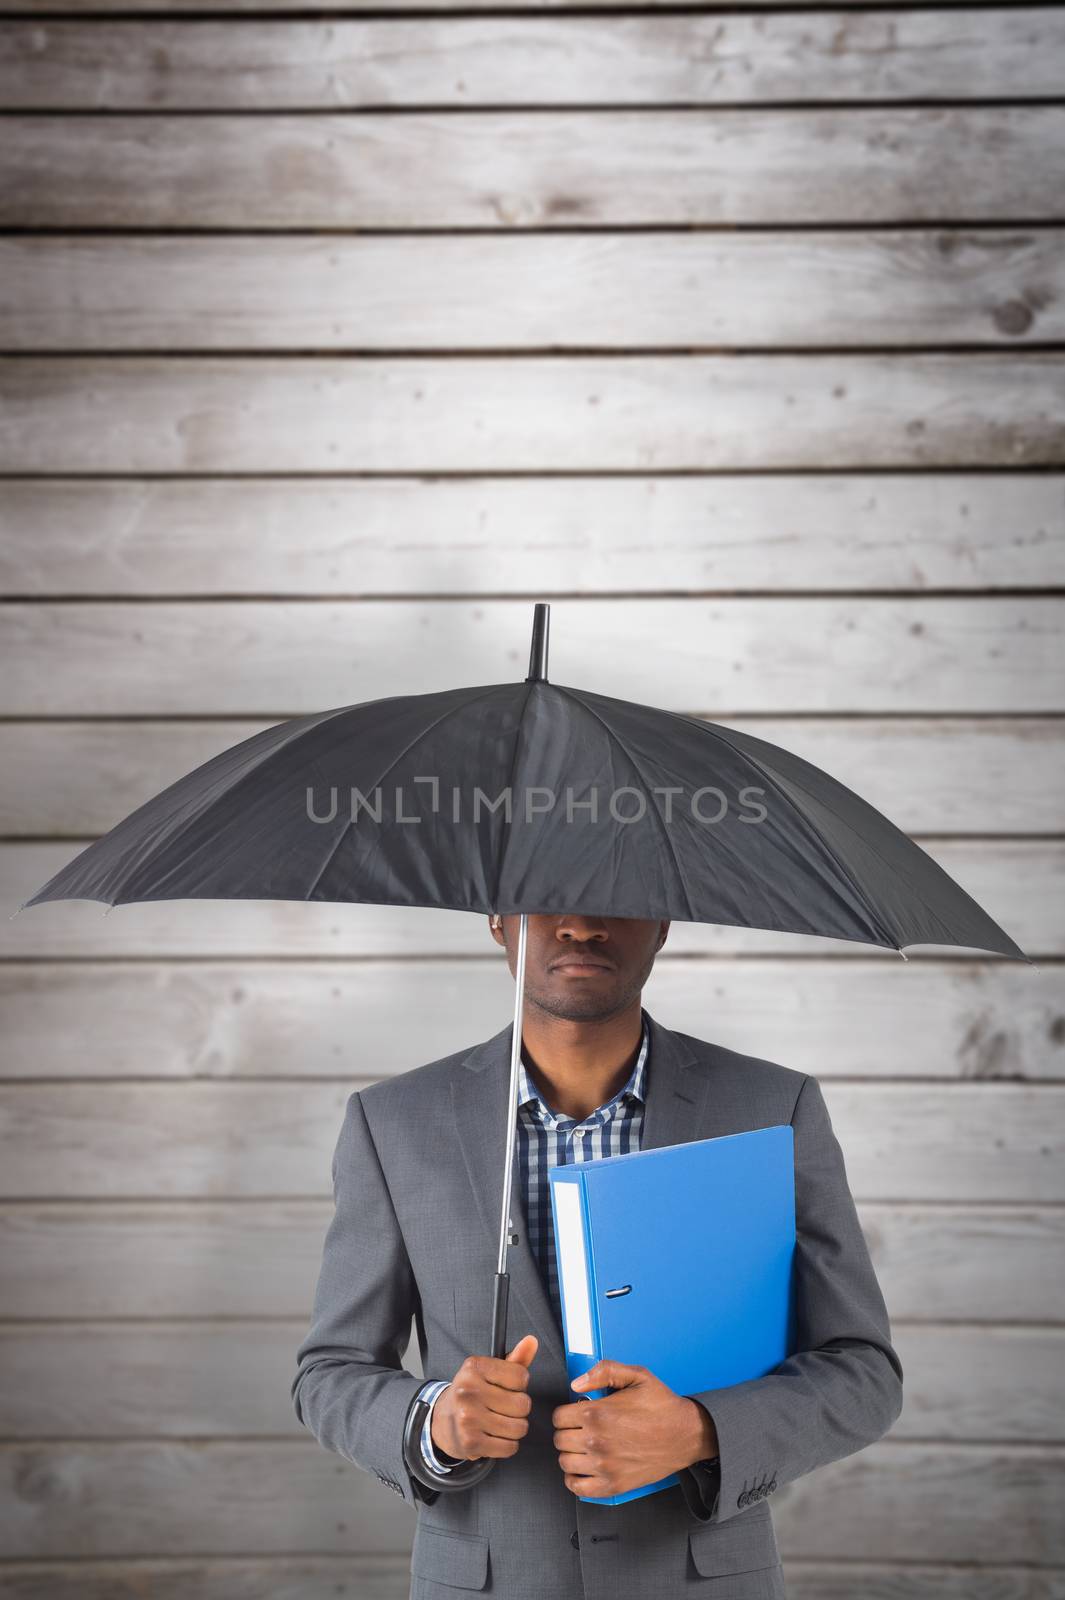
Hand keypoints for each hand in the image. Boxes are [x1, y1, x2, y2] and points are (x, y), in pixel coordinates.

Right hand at [431, 1334, 536, 1461]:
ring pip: (519, 1428)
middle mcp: (468, 1391)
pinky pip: (510, 1447)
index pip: (521, 1376)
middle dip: (519, 1409)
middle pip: (523, 1404)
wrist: (442, 1421)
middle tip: (502, 1408)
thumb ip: (515, 1359)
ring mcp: (468, 1418)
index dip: (519, 1385)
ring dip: (515, 1429)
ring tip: (499, 1423)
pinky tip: (494, 1437)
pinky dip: (507, 1445)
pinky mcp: (471, 1442)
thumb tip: (532, 1341)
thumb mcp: (489, 1372)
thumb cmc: (472, 1394)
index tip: (507, 1388)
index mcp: (474, 1368)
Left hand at [552, 1359, 716, 1497]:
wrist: (686, 1434)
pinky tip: (583, 1468)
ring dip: (571, 1454)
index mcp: (598, 1413)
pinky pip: (578, 1487)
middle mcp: (597, 1441)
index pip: (559, 1417)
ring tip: (584, 1446)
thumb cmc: (662, 1406)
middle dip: (568, 1431)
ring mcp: (604, 1466)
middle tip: (582, 1428)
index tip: (577, 1414)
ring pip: (565, 1462)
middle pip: (560, 1440)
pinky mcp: (613, 1485)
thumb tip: (577, 1383)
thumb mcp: (636, 1375)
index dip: (567, 1413)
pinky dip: (575, 1479)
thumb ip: (603, 1371)